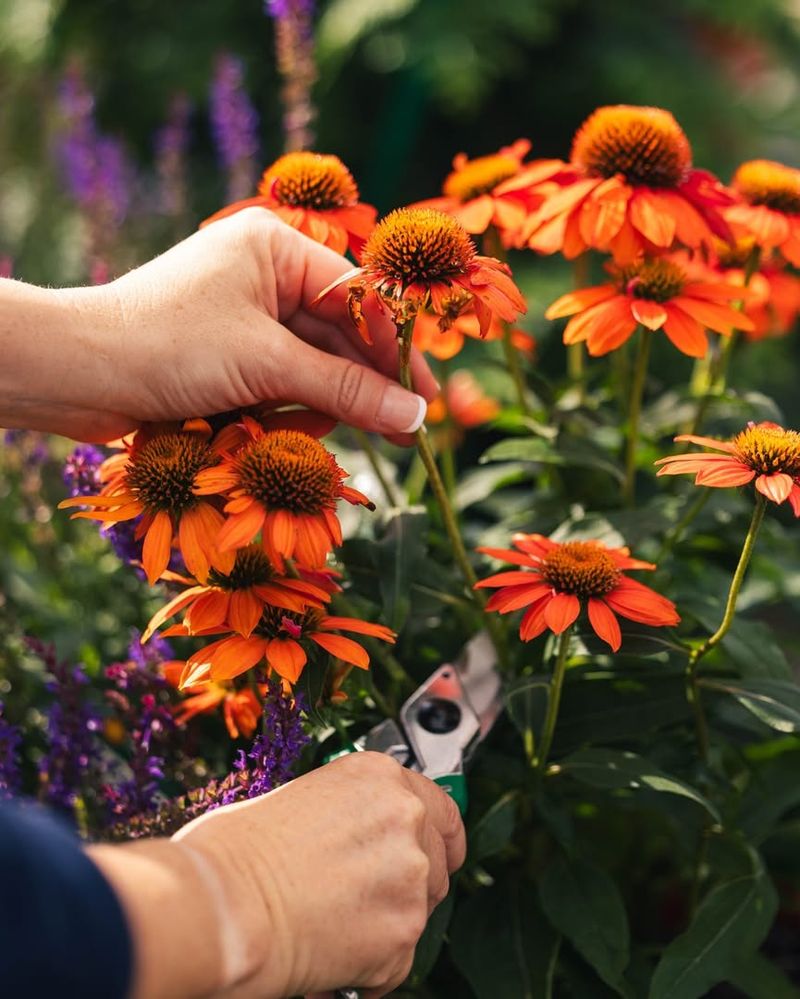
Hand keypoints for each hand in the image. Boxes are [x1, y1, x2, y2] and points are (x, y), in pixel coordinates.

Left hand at [1, 208, 436, 442]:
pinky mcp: (227, 355)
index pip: (358, 299)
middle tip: (405, 432)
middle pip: (338, 335)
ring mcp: (244, 317)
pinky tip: (300, 435)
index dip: (394, 352)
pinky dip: (292, 410)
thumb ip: (346, 390)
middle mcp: (263, 275)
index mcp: (276, 249)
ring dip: (327, 404)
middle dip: (365, 385)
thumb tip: (415, 417)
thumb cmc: (168, 345)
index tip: (425, 398)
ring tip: (357, 440)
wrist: (77, 374)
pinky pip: (280, 382)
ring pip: (311, 365)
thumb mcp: (268, 365)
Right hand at [176, 752, 464, 998]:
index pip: (443, 809)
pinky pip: (399, 960)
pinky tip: (328, 955)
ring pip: (419, 912)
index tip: (439, 854)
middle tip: (359, 900)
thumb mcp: (304, 799)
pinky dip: (371, 968)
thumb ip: (353, 814)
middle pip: (436, 864)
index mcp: (380, 776)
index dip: (440, 839)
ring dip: (386, 924)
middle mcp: (406, 817)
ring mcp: (411, 875)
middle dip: (407, 886)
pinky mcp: (404, 933)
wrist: (222, 904)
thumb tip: (364, 839)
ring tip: (330, 925)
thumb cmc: (237, 852)